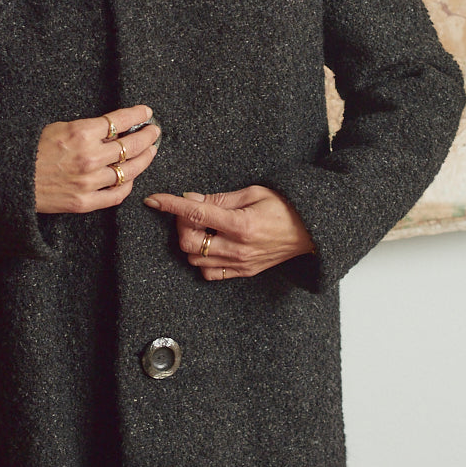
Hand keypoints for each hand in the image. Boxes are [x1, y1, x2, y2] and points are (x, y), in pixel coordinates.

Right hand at [36, 105, 159, 213]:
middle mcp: (89, 157)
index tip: (146, 112)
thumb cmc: (31, 150)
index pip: (119, 121)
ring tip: (150, 152)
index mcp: (81, 133)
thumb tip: (112, 128)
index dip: (137, 114)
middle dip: (147, 136)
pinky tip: (132, 178)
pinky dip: (127, 185)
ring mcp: (89, 182)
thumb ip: (87, 128)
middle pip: (131, 146)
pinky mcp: (84, 202)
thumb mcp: (58, 127)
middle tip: (154, 131)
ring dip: (144, 159)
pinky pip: (116, 195)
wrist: (12, 180)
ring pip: (129, 171)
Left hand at [142, 185, 314, 279]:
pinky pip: (210, 273)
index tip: (154, 199)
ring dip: (191, 242)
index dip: (171, 205)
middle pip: (189, 242)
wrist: (311, 230)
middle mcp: (238, 248)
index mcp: (241, 224)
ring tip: (202, 227)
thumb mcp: (253, 193)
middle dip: (181, 225)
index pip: (196, 214)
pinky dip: (202, 259)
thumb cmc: (285, 206)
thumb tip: (190, 199)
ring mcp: (240, 264)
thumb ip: (219, 199)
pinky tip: (210, 245)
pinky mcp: (243, 273)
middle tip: (189, 212)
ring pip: (195, 259)